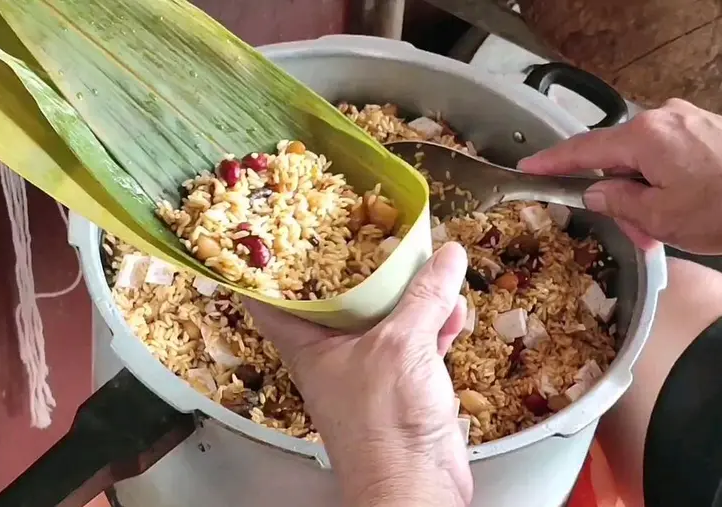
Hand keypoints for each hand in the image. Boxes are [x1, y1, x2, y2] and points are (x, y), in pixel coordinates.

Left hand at [242, 243, 472, 506]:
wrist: (416, 485)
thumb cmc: (386, 426)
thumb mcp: (403, 344)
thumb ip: (425, 296)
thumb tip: (446, 255)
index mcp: (310, 346)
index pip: (271, 300)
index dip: (268, 268)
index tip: (272, 236)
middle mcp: (334, 356)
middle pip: (338, 301)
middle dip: (358, 268)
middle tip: (367, 230)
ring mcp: (370, 371)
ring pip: (384, 319)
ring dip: (407, 294)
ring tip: (425, 263)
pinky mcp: (404, 385)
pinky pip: (418, 343)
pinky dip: (435, 324)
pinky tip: (454, 308)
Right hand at [518, 98, 721, 253]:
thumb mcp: (662, 217)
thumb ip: (619, 203)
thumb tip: (595, 193)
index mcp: (642, 138)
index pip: (581, 150)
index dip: (551, 163)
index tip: (527, 169)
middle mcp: (660, 120)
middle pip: (614, 158)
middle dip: (617, 196)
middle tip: (633, 233)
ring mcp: (684, 122)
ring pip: (642, 162)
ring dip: (644, 195)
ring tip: (664, 230)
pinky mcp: (703, 130)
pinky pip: (665, 157)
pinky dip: (662, 184)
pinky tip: (680, 211)